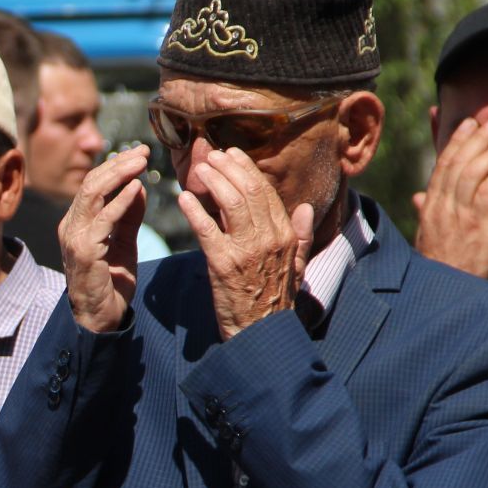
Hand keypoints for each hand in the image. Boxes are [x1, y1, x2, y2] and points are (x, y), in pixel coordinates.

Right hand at [59, 144, 149, 332]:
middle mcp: (70, 226)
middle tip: (142, 152)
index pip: (92, 184)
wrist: (100, 319)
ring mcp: (74, 238)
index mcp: (77, 223)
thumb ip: (128, 217)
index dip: (115, 166)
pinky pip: (103, 220)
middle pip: (90, 183)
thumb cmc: (110, 284)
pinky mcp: (84, 251)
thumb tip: (138, 187)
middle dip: (117, 164)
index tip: (139, 154)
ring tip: (140, 162)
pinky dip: (120, 201)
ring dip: (118, 175)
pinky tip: (136, 187)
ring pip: (92, 194)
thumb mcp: (123, 243)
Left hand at [176, 147, 312, 341]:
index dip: (246, 169)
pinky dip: (194, 210)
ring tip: (199, 169)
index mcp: (286, 235)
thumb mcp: (297, 266)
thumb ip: (303, 236)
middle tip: (212, 154)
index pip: (266, 192)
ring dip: (213, 181)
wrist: (262, 333)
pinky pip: (206, 229)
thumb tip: (305, 208)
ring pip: (230, 202)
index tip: (231, 155)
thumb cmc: (276, 299)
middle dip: (228, 167)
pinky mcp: (223, 264)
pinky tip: (183, 198)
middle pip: (248, 190)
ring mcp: (246, 250)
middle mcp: (269, 238)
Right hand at [413, 116, 487, 277]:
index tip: (471, 123)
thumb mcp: (434, 234)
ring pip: (469, 172)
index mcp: (433, 207)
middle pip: (457, 162)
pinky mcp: (475, 228)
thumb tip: (419, 196)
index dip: (457, 142)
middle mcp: (441, 207)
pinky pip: (485, 194)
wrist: (446, 293)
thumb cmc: (446, 265)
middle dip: (476, 137)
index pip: (444, 166)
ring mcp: (457, 216)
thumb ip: (432, 211)